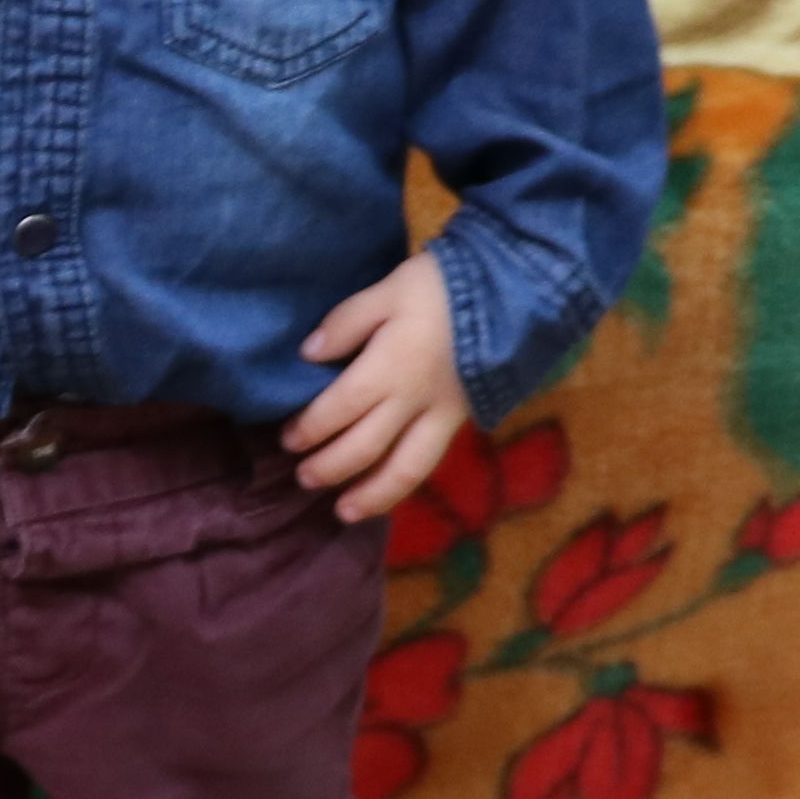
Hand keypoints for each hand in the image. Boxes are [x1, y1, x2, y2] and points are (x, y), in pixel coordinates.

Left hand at [289, 252, 466, 519]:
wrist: (511, 293)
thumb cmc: (443, 286)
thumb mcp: (388, 289)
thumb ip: (346, 322)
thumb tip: (308, 355)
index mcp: (390, 366)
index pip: (340, 409)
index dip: (311, 429)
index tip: (288, 439)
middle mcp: (414, 400)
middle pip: (366, 448)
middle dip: (331, 468)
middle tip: (302, 478)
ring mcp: (442, 416)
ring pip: (405, 470)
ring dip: (371, 496)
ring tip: (343, 512)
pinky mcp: (461, 421)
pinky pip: (429, 462)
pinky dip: (403, 484)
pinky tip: (385, 493)